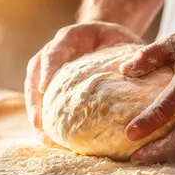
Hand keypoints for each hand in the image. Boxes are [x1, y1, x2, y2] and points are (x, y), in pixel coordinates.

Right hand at [25, 21, 142, 142]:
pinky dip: (45, 114)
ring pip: (34, 85)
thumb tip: (139, 77)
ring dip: (36, 111)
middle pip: (36, 71)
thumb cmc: (114, 39)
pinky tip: (51, 135)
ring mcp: (51, 65)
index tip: (45, 88)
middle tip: (39, 124)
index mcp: (71, 37)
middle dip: (35, 98)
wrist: (105, 37)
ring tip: (43, 137)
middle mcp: (56, 50)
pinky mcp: (54, 80)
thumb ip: (130, 54)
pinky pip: (43, 96)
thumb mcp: (123, 40)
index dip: (48, 68)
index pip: (55, 50)